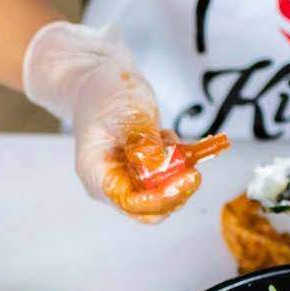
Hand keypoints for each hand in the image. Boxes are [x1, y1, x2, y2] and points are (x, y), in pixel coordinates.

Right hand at [23, 21, 227, 220]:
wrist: (98, 82)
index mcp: (97, 174)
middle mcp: (110, 183)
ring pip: (160, 195)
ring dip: (176, 173)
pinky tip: (167, 138)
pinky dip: (176, 163)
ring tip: (169, 138)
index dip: (160, 198)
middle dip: (174, 190)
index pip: (130, 202)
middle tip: (192, 167)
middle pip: (147, 208)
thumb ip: (142, 141)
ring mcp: (125, 178)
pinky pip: (165, 179)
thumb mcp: (126, 113)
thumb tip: (158, 166)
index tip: (187, 179)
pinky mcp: (140, 171)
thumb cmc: (103, 96)